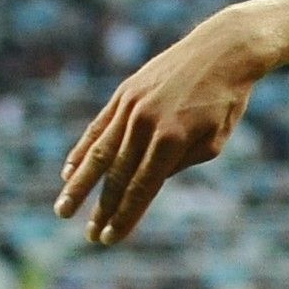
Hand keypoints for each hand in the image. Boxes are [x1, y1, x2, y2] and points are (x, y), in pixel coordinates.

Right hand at [55, 14, 267, 246]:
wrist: (222, 50)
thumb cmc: (225, 102)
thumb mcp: (213, 141)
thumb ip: (178, 164)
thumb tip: (144, 182)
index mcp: (172, 140)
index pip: (142, 189)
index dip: (125, 216)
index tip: (110, 238)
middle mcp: (145, 123)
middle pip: (116, 176)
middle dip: (102, 209)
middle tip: (89, 236)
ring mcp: (131, 106)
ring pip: (99, 153)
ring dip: (79, 185)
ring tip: (63, 208)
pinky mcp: (124, 93)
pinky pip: (98, 127)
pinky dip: (82, 150)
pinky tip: (70, 171)